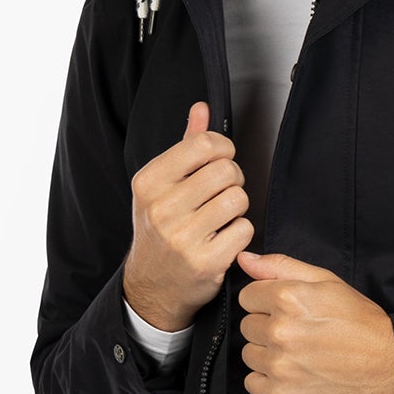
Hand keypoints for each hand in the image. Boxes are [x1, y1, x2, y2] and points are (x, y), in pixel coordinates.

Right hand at [124, 102, 251, 332]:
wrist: (152, 285)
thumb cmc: (161, 230)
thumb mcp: (162, 186)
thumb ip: (184, 146)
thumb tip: (202, 108)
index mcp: (149, 182)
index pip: (204, 144)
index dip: (223, 149)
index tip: (221, 160)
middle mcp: (162, 208)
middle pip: (226, 170)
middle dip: (233, 179)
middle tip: (224, 191)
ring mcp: (182, 237)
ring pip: (238, 199)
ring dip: (238, 206)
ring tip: (223, 215)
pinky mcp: (205, 262)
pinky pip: (244, 230)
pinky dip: (240, 233)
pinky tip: (224, 238)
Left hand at [237, 252, 393, 393]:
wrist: (389, 367)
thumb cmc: (361, 323)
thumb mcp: (327, 281)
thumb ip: (282, 266)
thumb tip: (245, 259)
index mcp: (288, 298)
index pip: (247, 297)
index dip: (267, 302)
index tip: (288, 312)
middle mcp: (280, 332)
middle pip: (247, 326)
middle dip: (268, 328)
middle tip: (299, 334)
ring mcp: (280, 367)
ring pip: (249, 355)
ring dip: (268, 355)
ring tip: (298, 355)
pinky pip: (252, 384)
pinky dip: (268, 381)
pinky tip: (293, 374)